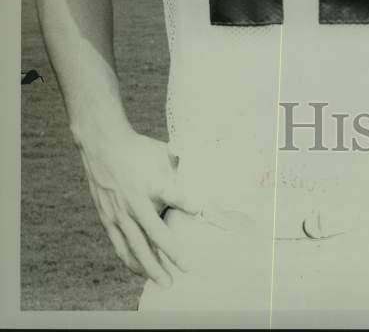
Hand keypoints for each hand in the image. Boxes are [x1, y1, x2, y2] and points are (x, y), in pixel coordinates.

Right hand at [75, 124, 200, 286]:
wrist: (103, 146)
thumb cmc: (139, 150)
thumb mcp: (161, 152)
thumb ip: (181, 165)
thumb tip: (205, 166)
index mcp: (149, 182)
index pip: (169, 192)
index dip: (183, 200)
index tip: (198, 207)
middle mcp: (134, 201)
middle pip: (153, 232)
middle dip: (171, 252)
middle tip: (188, 267)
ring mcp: (119, 213)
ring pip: (136, 246)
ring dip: (152, 266)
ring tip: (167, 282)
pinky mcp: (108, 219)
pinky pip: (120, 245)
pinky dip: (131, 261)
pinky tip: (142, 272)